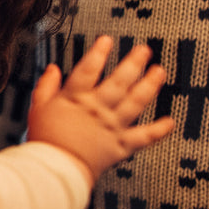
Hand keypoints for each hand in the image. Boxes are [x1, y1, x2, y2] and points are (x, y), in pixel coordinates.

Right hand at [27, 35, 173, 181]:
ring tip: (160, 72)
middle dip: (134, 63)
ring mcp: (112, 126)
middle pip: (119, 81)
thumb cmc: (45, 140)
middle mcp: (97, 108)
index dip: (99, 52)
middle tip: (145, 50)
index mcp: (75, 98)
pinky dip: (159, 130)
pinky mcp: (121, 145)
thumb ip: (46, 86)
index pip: (89, 69)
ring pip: (136, 102)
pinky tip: (170, 121)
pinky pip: (144, 136)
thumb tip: (53, 69)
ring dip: (150, 85)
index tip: (107, 40)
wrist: (56, 168)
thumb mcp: (38, 107)